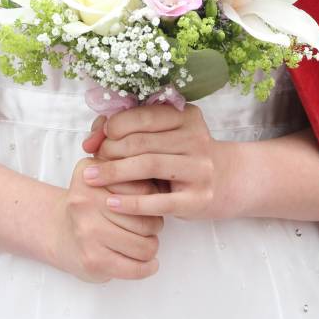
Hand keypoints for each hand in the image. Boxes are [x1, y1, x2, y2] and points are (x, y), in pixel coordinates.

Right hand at [51, 157, 162, 282]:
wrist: (57, 230)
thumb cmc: (90, 204)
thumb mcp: (103, 176)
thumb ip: (129, 171)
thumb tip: (165, 184)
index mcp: (91, 173)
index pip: (142, 184)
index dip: (153, 195)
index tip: (150, 201)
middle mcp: (86, 199)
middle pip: (145, 215)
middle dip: (155, 223)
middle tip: (149, 225)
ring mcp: (88, 230)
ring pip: (144, 243)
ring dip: (151, 245)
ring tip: (145, 242)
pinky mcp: (93, 259)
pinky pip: (135, 268)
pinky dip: (148, 268)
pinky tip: (148, 263)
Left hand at [81, 104, 232, 220]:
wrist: (227, 181)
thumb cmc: (184, 155)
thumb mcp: (165, 136)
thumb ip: (130, 130)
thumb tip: (92, 137)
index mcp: (186, 116)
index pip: (142, 115)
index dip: (113, 126)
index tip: (96, 140)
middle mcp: (196, 138)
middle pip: (141, 141)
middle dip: (110, 151)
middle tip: (91, 163)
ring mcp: (199, 168)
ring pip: (148, 165)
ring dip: (114, 172)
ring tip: (91, 178)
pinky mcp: (198, 198)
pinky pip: (158, 200)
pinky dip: (130, 202)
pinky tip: (111, 203)